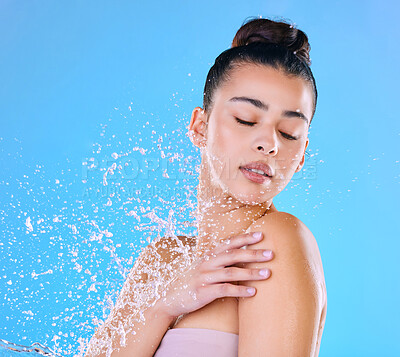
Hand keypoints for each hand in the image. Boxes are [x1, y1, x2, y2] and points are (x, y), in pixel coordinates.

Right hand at [156, 232, 272, 318]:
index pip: (229, 243)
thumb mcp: (203, 267)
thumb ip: (219, 260)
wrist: (169, 298)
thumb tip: (241, 255)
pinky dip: (240, 290)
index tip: (261, 234)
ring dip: (251, 272)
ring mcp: (204, 277)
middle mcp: (206, 263)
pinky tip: (253, 292)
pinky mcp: (203, 292)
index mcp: (208, 255)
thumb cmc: (192, 281)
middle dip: (253, 253)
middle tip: (271, 253)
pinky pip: (224, 290)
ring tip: (268, 274)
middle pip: (233, 255)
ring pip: (231, 272)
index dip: (245, 238)